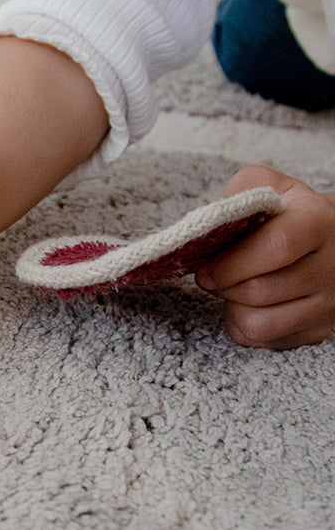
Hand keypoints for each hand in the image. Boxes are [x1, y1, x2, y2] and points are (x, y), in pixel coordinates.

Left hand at [195, 165, 334, 348]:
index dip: (232, 263)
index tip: (206, 268)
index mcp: (318, 223)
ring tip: (232, 289)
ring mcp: (328, 303)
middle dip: (224, 286)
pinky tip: (246, 306)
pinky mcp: (318, 330)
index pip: (277, 247)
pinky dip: (243, 326)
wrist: (331, 241)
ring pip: (261, 323)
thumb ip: (241, 192)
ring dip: (232, 308)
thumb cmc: (289, 214)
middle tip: (213, 277)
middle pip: (261, 290)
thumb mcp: (270, 188)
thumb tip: (214, 220)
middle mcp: (331, 266)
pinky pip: (265, 341)